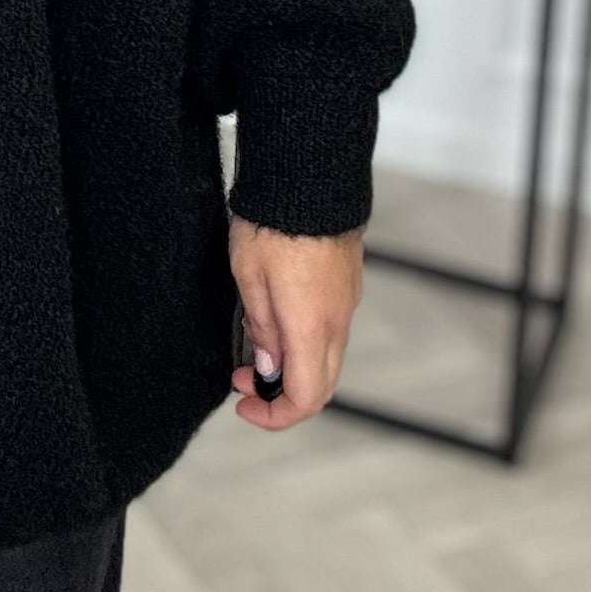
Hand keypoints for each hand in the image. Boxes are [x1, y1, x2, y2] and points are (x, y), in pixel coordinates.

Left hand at [228, 211, 365, 429]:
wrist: (309, 175)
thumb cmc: (272, 221)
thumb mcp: (248, 275)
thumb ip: (261, 327)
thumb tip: (267, 369)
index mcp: (310, 326)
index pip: (305, 397)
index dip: (275, 416)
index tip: (244, 404)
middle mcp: (337, 321)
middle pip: (321, 385)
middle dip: (282, 397)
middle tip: (243, 381)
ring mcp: (346, 302)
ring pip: (328, 358)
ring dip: (294, 368)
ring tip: (255, 348)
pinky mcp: (347, 285)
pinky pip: (332, 331)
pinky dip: (306, 344)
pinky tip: (277, 322)